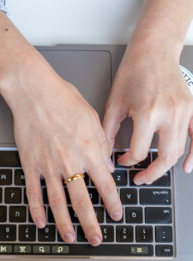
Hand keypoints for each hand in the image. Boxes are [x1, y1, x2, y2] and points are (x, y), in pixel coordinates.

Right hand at [4, 67, 121, 244]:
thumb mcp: (92, 119)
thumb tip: (107, 166)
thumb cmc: (64, 100)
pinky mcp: (30, 164)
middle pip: (81, 200)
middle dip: (90, 223)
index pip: (104, 185)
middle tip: (95, 239)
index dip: (112, 203)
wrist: (35, 93)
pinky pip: (33, 192)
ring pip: (57, 202)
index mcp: (88, 151)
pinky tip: (41, 222)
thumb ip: (101, 146)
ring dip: (64, 223)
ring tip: (69, 238)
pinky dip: (36, 209)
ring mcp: (48, 166)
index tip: (116, 215)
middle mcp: (69, 163)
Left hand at [103, 45, 192, 183]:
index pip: (139, 152)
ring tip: (154, 172)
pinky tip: (187, 168)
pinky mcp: (192, 109)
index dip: (128, 161)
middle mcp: (169, 114)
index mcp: (147, 113)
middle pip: (164, 157)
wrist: (153, 51)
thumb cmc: (132, 73)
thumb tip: (107, 155)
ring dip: (166, 166)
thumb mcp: (114, 104)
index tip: (123, 161)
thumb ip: (108, 133)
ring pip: (179, 150)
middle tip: (140, 178)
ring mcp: (184, 112)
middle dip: (150, 173)